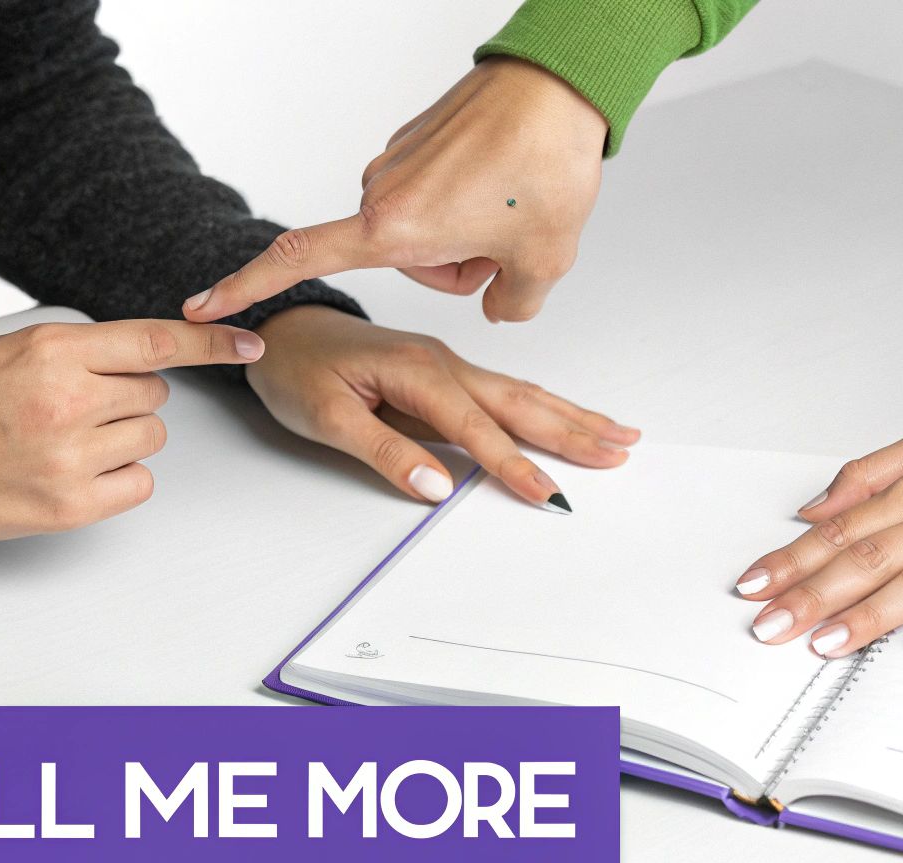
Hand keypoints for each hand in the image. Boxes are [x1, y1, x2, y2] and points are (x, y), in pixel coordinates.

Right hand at [0, 320, 262, 546]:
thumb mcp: (4, 351)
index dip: (211, 342)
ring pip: (151, 438)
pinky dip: (118, 479)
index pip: (156, 341)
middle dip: (127, 398)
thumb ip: (72, 352)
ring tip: (66, 441)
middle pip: (154, 394)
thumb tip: (132, 357)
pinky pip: (138, 483)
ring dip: (123, 438)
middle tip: (75, 408)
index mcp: (51, 351)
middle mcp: (68, 399)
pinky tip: (74, 472)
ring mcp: (71, 456)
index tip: (248, 343)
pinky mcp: (71, 505)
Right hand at [185, 57, 607, 325]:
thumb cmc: (544, 166)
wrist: (558, 86)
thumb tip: (499, 307)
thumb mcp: (543, 264)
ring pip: (428, 231)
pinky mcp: (418, 142)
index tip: (203, 307)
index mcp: (394, 227)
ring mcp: (398, 163)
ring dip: (471, 233)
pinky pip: (440, 196)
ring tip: (515, 204)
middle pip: (410, 263)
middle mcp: (382, 191)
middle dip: (461, 265)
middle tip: (509, 241)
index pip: (300, 261)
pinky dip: (474, 202)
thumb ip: (511, 305)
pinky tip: (510, 181)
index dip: (248, 287)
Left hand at [246, 306, 636, 506]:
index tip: (548, 493)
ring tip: (618, 434)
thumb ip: (383, 450)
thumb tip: (436, 486)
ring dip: (572, 416)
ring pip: (522, 395)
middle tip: (621, 452)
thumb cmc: (296, 369)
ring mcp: (450, 366)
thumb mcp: (325, 416)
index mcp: (417, 371)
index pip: (477, 427)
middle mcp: (444, 363)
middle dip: (574, 430)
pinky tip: (570, 416)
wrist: (281, 329)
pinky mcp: (448, 375)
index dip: (514, 464)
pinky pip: (507, 393)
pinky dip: (546, 407)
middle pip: (520, 403)